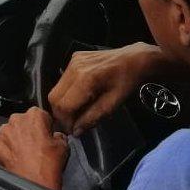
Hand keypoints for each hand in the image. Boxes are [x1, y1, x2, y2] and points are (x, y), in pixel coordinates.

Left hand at [0, 108, 67, 189]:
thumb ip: (58, 135)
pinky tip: (13, 159)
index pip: (39, 115)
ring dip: (13, 140)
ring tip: (22, 155)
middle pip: (21, 122)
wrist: (34, 184)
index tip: (43, 134)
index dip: (42, 126)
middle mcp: (16, 120)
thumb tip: (55, 136)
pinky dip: (3, 150)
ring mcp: (2, 132)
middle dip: (26, 132)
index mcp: (35, 115)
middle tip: (33, 147)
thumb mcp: (64, 146)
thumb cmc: (48, 166)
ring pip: (8, 133)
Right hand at [48, 42, 184, 134]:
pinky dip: (68, 91)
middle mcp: (75, 68)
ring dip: (63, 103)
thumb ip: (92, 118)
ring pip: (56, 89)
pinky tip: (80, 95)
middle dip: (61, 113)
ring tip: (77, 110)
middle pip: (54, 97)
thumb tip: (75, 131)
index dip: (65, 121)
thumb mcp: (112, 104)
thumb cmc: (127, 83)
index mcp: (86, 79)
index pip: (63, 105)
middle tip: (72, 123)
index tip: (72, 131)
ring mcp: (73, 61)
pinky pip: (63, 79)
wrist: (135, 59)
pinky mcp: (74, 57)